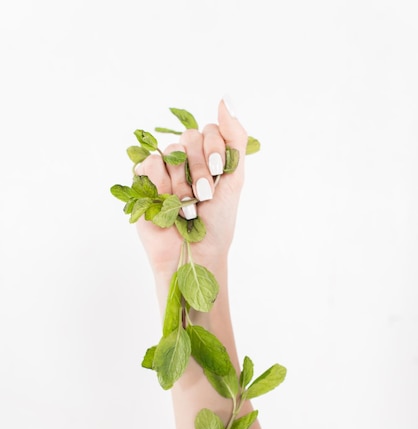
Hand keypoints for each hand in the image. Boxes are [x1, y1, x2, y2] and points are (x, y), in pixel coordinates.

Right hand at [134, 99, 247, 279]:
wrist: (195, 254)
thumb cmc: (218, 222)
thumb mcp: (234, 177)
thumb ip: (234, 137)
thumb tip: (226, 97)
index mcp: (209, 158)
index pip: (209, 130)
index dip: (213, 149)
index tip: (217, 173)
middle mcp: (186, 161)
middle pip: (189, 137)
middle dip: (199, 169)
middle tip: (203, 195)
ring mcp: (164, 171)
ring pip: (170, 152)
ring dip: (181, 183)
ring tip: (186, 207)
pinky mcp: (144, 182)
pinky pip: (149, 162)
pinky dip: (161, 182)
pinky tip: (166, 202)